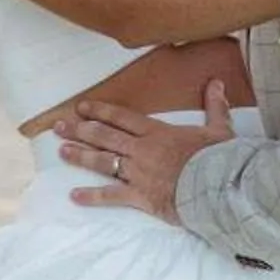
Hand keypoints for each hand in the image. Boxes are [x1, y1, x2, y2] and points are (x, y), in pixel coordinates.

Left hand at [60, 83, 235, 221]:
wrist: (217, 186)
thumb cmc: (218, 158)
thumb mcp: (220, 129)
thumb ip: (215, 106)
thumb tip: (217, 83)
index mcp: (158, 132)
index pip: (122, 118)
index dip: (100, 111)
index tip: (82, 108)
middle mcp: (142, 149)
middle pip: (105, 137)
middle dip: (80, 131)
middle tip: (59, 127)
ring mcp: (138, 173)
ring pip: (103, 162)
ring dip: (81, 156)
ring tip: (62, 152)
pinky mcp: (140, 196)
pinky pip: (111, 195)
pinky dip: (92, 197)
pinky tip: (74, 196)